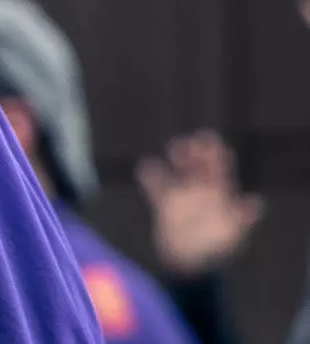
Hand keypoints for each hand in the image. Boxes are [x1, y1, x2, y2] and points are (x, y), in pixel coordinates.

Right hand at [138, 129, 263, 277]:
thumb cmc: (213, 249)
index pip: (219, 172)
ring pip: (178, 171)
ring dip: (177, 159)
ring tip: (175, 149)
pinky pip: (155, 186)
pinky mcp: (164, 204)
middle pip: (198, 167)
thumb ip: (241, 217)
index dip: (217, 156)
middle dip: (196, 152)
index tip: (213, 140)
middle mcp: (200, 193)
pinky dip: (149, 176)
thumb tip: (258, 202)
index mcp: (218, 198)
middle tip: (193, 141)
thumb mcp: (232, 233)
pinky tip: (146, 167)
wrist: (191, 265)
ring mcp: (182, 197)